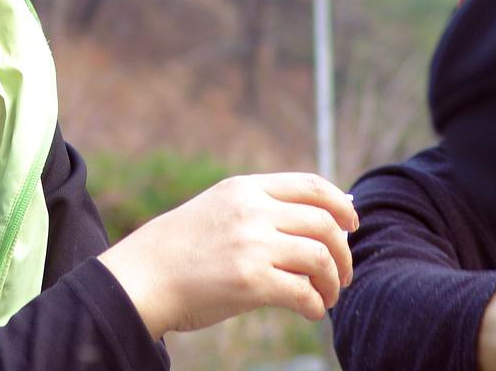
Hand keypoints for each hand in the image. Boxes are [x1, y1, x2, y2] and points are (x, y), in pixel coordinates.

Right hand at [98, 172, 357, 338]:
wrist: (143, 275)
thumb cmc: (184, 247)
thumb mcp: (221, 208)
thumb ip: (264, 207)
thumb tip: (330, 214)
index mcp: (245, 188)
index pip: (311, 185)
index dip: (341, 205)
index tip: (351, 225)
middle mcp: (251, 210)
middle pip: (324, 223)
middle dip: (344, 252)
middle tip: (343, 274)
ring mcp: (251, 244)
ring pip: (320, 257)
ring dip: (334, 281)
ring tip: (328, 296)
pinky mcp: (250, 281)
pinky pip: (304, 292)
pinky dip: (316, 305)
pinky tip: (311, 310)